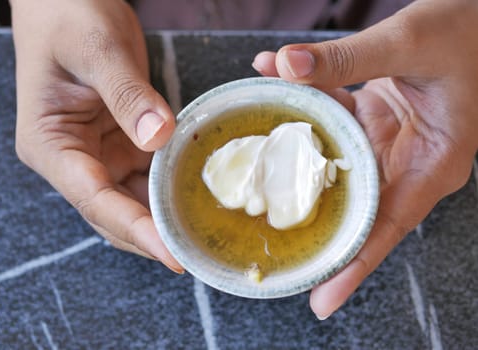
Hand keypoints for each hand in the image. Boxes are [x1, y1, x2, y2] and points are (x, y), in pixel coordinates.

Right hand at [11, 0, 182, 272]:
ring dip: (163, 219)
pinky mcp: (120, 144)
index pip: (93, 200)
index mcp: (50, 145)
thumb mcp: (97, 50)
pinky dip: (169, 190)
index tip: (172, 255)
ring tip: (202, 237)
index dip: (135, 229)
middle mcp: (71, 159)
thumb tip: (158, 137)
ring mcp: (96, 154)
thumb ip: (127, 94)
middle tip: (196, 255)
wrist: (68, 2)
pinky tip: (196, 198)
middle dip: (152, 236)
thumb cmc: (69, 17)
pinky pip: (146, 177)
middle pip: (112, 212)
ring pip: (131, 201)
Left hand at [253, 0, 477, 318]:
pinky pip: (330, 123)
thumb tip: (285, 67)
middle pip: (354, 208)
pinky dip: (303, 103)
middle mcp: (409, 162)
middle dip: (311, 224)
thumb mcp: (408, 42)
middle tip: (270, 250)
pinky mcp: (371, 121)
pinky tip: (273, 78)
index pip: (388, 227)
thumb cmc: (465, 31)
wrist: (476, 16)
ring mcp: (387, 144)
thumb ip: (346, 58)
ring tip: (249, 156)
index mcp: (434, 164)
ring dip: (291, 148)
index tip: (321, 300)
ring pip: (332, 163)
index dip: (353, 266)